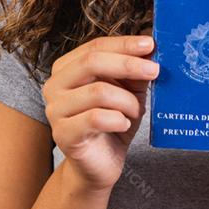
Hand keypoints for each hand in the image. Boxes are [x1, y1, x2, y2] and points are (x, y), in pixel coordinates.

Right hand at [42, 33, 158, 193]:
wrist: (101, 164)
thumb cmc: (113, 123)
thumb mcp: (128, 91)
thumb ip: (135, 71)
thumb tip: (151, 47)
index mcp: (67, 68)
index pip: (95, 47)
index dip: (123, 44)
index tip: (150, 44)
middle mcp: (55, 85)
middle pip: (91, 62)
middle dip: (128, 64)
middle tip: (154, 70)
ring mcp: (55, 110)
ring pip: (98, 91)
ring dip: (127, 100)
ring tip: (136, 111)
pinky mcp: (63, 134)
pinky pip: (95, 118)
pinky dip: (118, 119)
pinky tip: (123, 124)